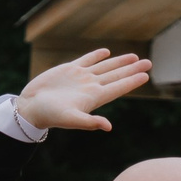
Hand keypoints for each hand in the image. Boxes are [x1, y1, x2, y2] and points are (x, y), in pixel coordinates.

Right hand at [15, 49, 151, 134]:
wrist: (31, 107)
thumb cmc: (50, 115)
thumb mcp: (70, 119)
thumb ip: (89, 122)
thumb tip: (108, 127)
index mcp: (93, 97)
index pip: (118, 87)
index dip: (132, 81)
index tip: (146, 75)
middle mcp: (90, 87)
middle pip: (116, 76)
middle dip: (133, 69)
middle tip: (149, 63)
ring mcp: (80, 78)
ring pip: (105, 67)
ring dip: (119, 62)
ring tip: (134, 57)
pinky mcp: (69, 70)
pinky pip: (86, 60)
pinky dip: (97, 56)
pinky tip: (106, 52)